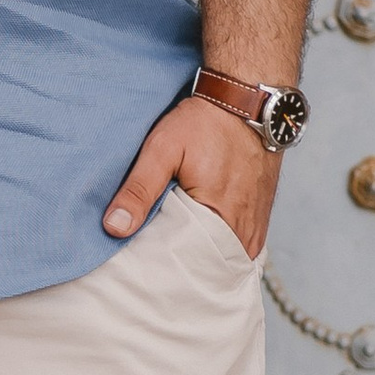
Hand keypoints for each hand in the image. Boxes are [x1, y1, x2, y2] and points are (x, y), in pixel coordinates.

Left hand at [103, 93, 276, 259]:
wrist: (247, 103)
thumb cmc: (204, 123)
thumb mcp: (162, 149)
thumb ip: (138, 189)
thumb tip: (114, 227)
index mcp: (218, 217)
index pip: (185, 264)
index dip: (160, 269)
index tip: (139, 269)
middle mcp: (242, 231)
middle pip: (205, 268)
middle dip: (180, 270)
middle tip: (151, 270)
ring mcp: (255, 229)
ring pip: (223, 263)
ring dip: (200, 264)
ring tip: (171, 262)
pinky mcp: (260, 222)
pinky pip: (237, 252)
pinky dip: (217, 255)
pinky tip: (196, 250)